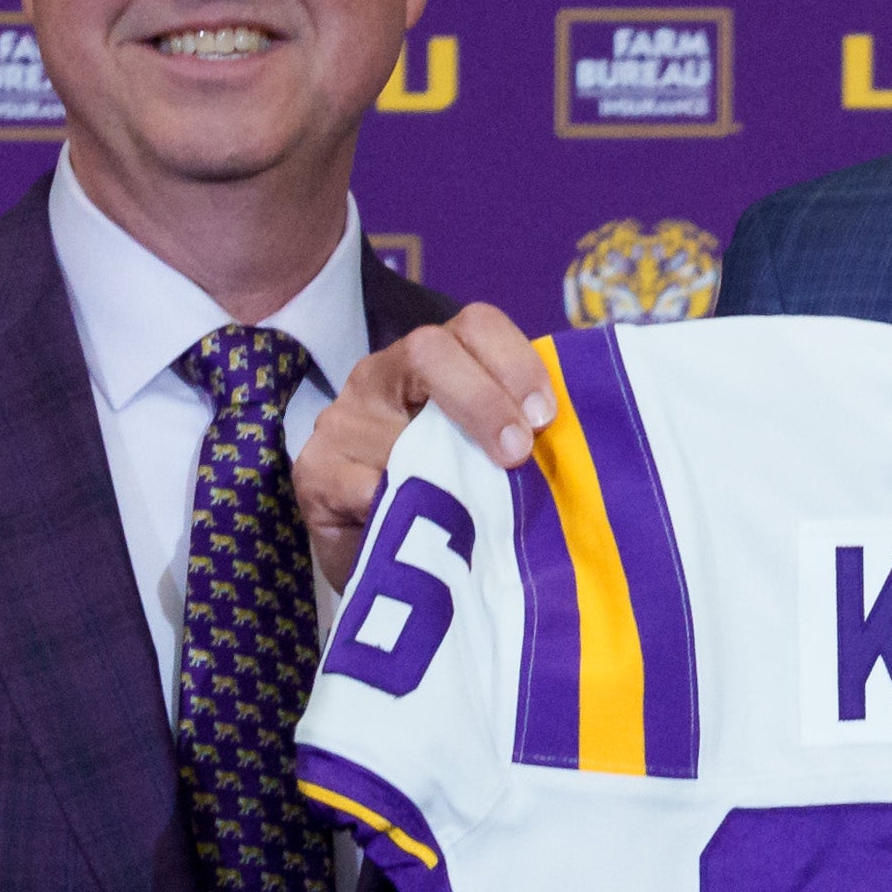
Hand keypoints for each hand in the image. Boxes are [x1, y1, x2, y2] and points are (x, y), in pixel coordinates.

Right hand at [301, 302, 545, 586]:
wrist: (389, 566)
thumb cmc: (452, 501)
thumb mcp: (486, 458)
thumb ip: (519, 433)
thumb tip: (577, 438)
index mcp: (432, 362)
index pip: (474, 325)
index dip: (514, 360)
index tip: (545, 416)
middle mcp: (380, 377)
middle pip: (428, 349)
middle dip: (482, 400)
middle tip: (517, 454)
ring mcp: (341, 421)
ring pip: (397, 429)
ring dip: (447, 473)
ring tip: (477, 510)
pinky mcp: (315, 472)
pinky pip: (364, 485)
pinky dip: (401, 508)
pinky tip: (420, 530)